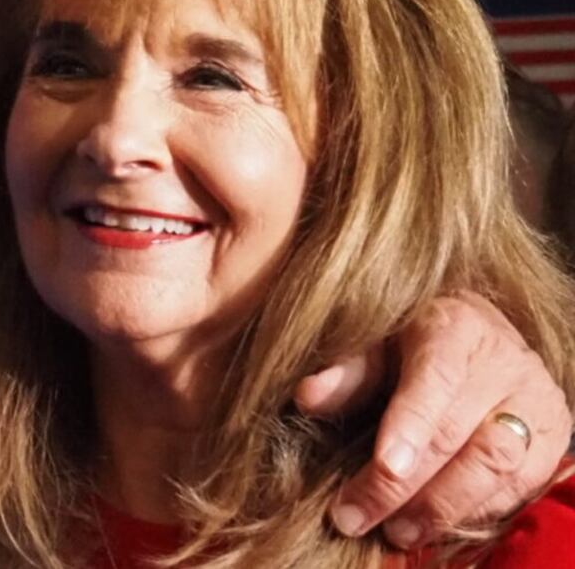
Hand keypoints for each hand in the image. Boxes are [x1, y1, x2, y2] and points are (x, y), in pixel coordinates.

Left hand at [296, 291, 573, 548]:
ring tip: (396, 531)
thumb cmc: (418, 337)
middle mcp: (504, 364)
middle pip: (458, 434)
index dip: (410, 427)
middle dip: (405, 485)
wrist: (487, 333)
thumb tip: (308, 398)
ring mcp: (536, 403)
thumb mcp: (379, 338)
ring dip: (442, 508)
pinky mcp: (553, 439)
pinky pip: (522, 486)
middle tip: (356, 516)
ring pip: (497, 467)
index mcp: (455, 327)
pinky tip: (436, 525)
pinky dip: (478, 512)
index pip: (435, 380)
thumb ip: (348, 370)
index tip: (384, 467)